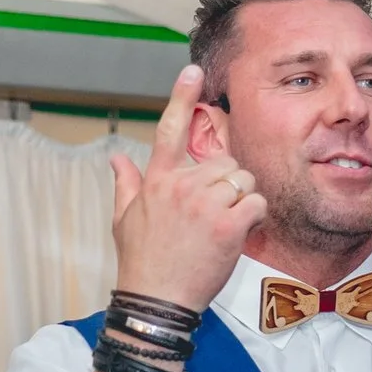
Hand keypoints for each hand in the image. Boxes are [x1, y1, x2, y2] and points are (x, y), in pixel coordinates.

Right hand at [109, 64, 266, 313]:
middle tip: (216, 212)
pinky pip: (256, 202)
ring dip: (242, 199)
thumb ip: (125, 184)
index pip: (169, 129)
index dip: (181, 96)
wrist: (155, 302)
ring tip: (224, 225)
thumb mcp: (123, 220)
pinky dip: (254, 216)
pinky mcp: (228, 224)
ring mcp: (205, 204)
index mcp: (157, 180)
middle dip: (227, 183)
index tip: (192, 70)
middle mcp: (181, 186)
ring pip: (243, 180)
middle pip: (225, 161)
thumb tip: (115, 157)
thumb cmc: (141, 262)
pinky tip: (239, 232)